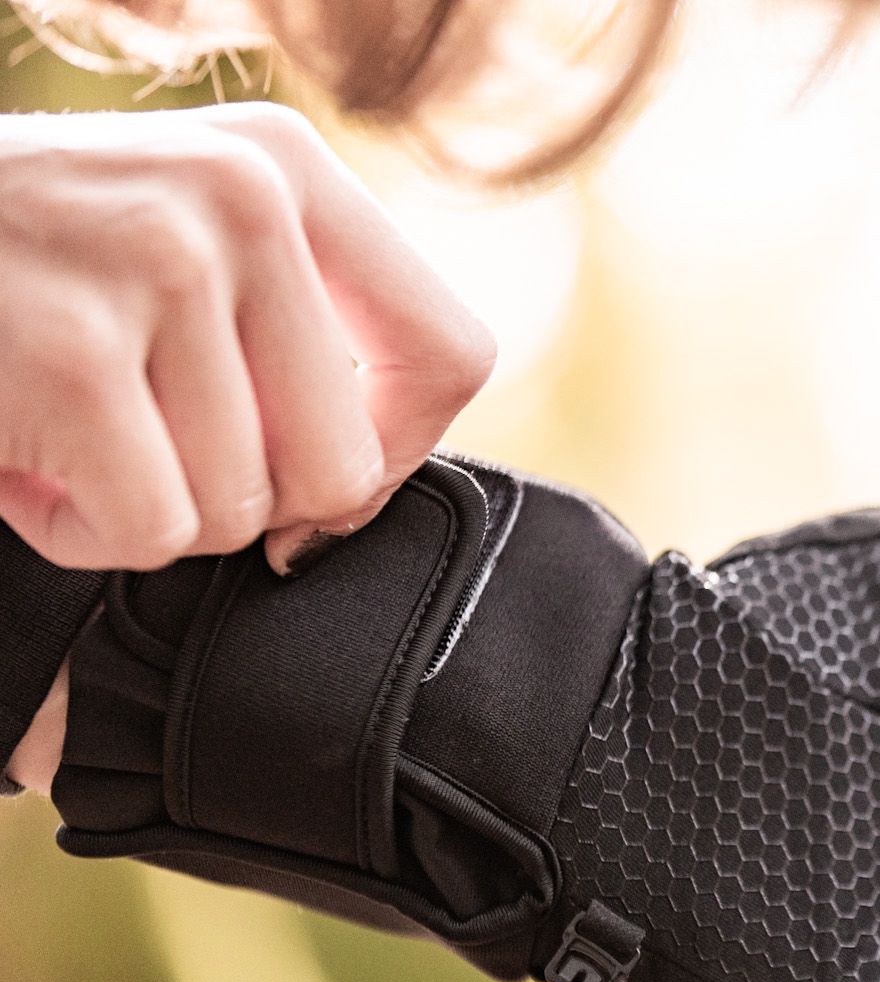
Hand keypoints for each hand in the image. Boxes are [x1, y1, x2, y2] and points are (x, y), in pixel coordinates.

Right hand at [0, 103, 493, 574]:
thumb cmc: (18, 275)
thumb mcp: (182, 246)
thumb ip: (299, 329)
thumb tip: (371, 488)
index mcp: (287, 169)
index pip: (453, 353)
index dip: (396, 453)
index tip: (315, 477)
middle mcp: (241, 198)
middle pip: (345, 465)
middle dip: (245, 496)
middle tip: (144, 441)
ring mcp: (157, 265)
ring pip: (239, 511)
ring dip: (142, 507)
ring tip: (63, 425)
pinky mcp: (73, 350)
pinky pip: (150, 530)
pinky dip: (76, 530)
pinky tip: (22, 456)